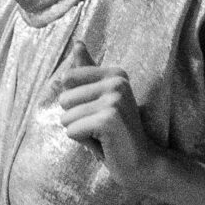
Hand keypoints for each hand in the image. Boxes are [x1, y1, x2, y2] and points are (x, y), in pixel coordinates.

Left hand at [56, 43, 165, 191]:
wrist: (140, 162)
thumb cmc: (116, 132)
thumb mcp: (101, 98)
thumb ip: (87, 72)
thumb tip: (77, 42)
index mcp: (115, 73)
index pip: (67, 79)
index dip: (75, 102)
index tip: (99, 112)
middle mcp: (117, 82)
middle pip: (64, 98)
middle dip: (75, 118)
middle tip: (101, 127)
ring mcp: (114, 100)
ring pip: (66, 117)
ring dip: (80, 132)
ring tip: (102, 136)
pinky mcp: (108, 120)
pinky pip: (71, 131)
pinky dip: (83, 142)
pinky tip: (104, 144)